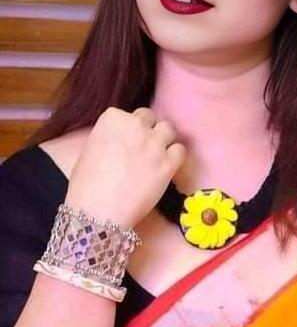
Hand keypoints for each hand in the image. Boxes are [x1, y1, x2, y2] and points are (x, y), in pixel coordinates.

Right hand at [64, 106, 186, 228]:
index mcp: (113, 118)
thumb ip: (110, 137)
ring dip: (162, 139)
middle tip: (140, 148)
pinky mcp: (169, 163)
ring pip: (168, 129)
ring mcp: (155, 143)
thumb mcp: (91, 149)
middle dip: (145, 130)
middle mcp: (136, 125)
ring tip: (155, 155)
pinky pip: (180, 150)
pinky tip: (166, 166)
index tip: (124, 142)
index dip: (127, 129)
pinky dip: (175, 156)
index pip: (127, 114)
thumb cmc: (86, 185)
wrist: (98, 211)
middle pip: (148, 117)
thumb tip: (121, 140)